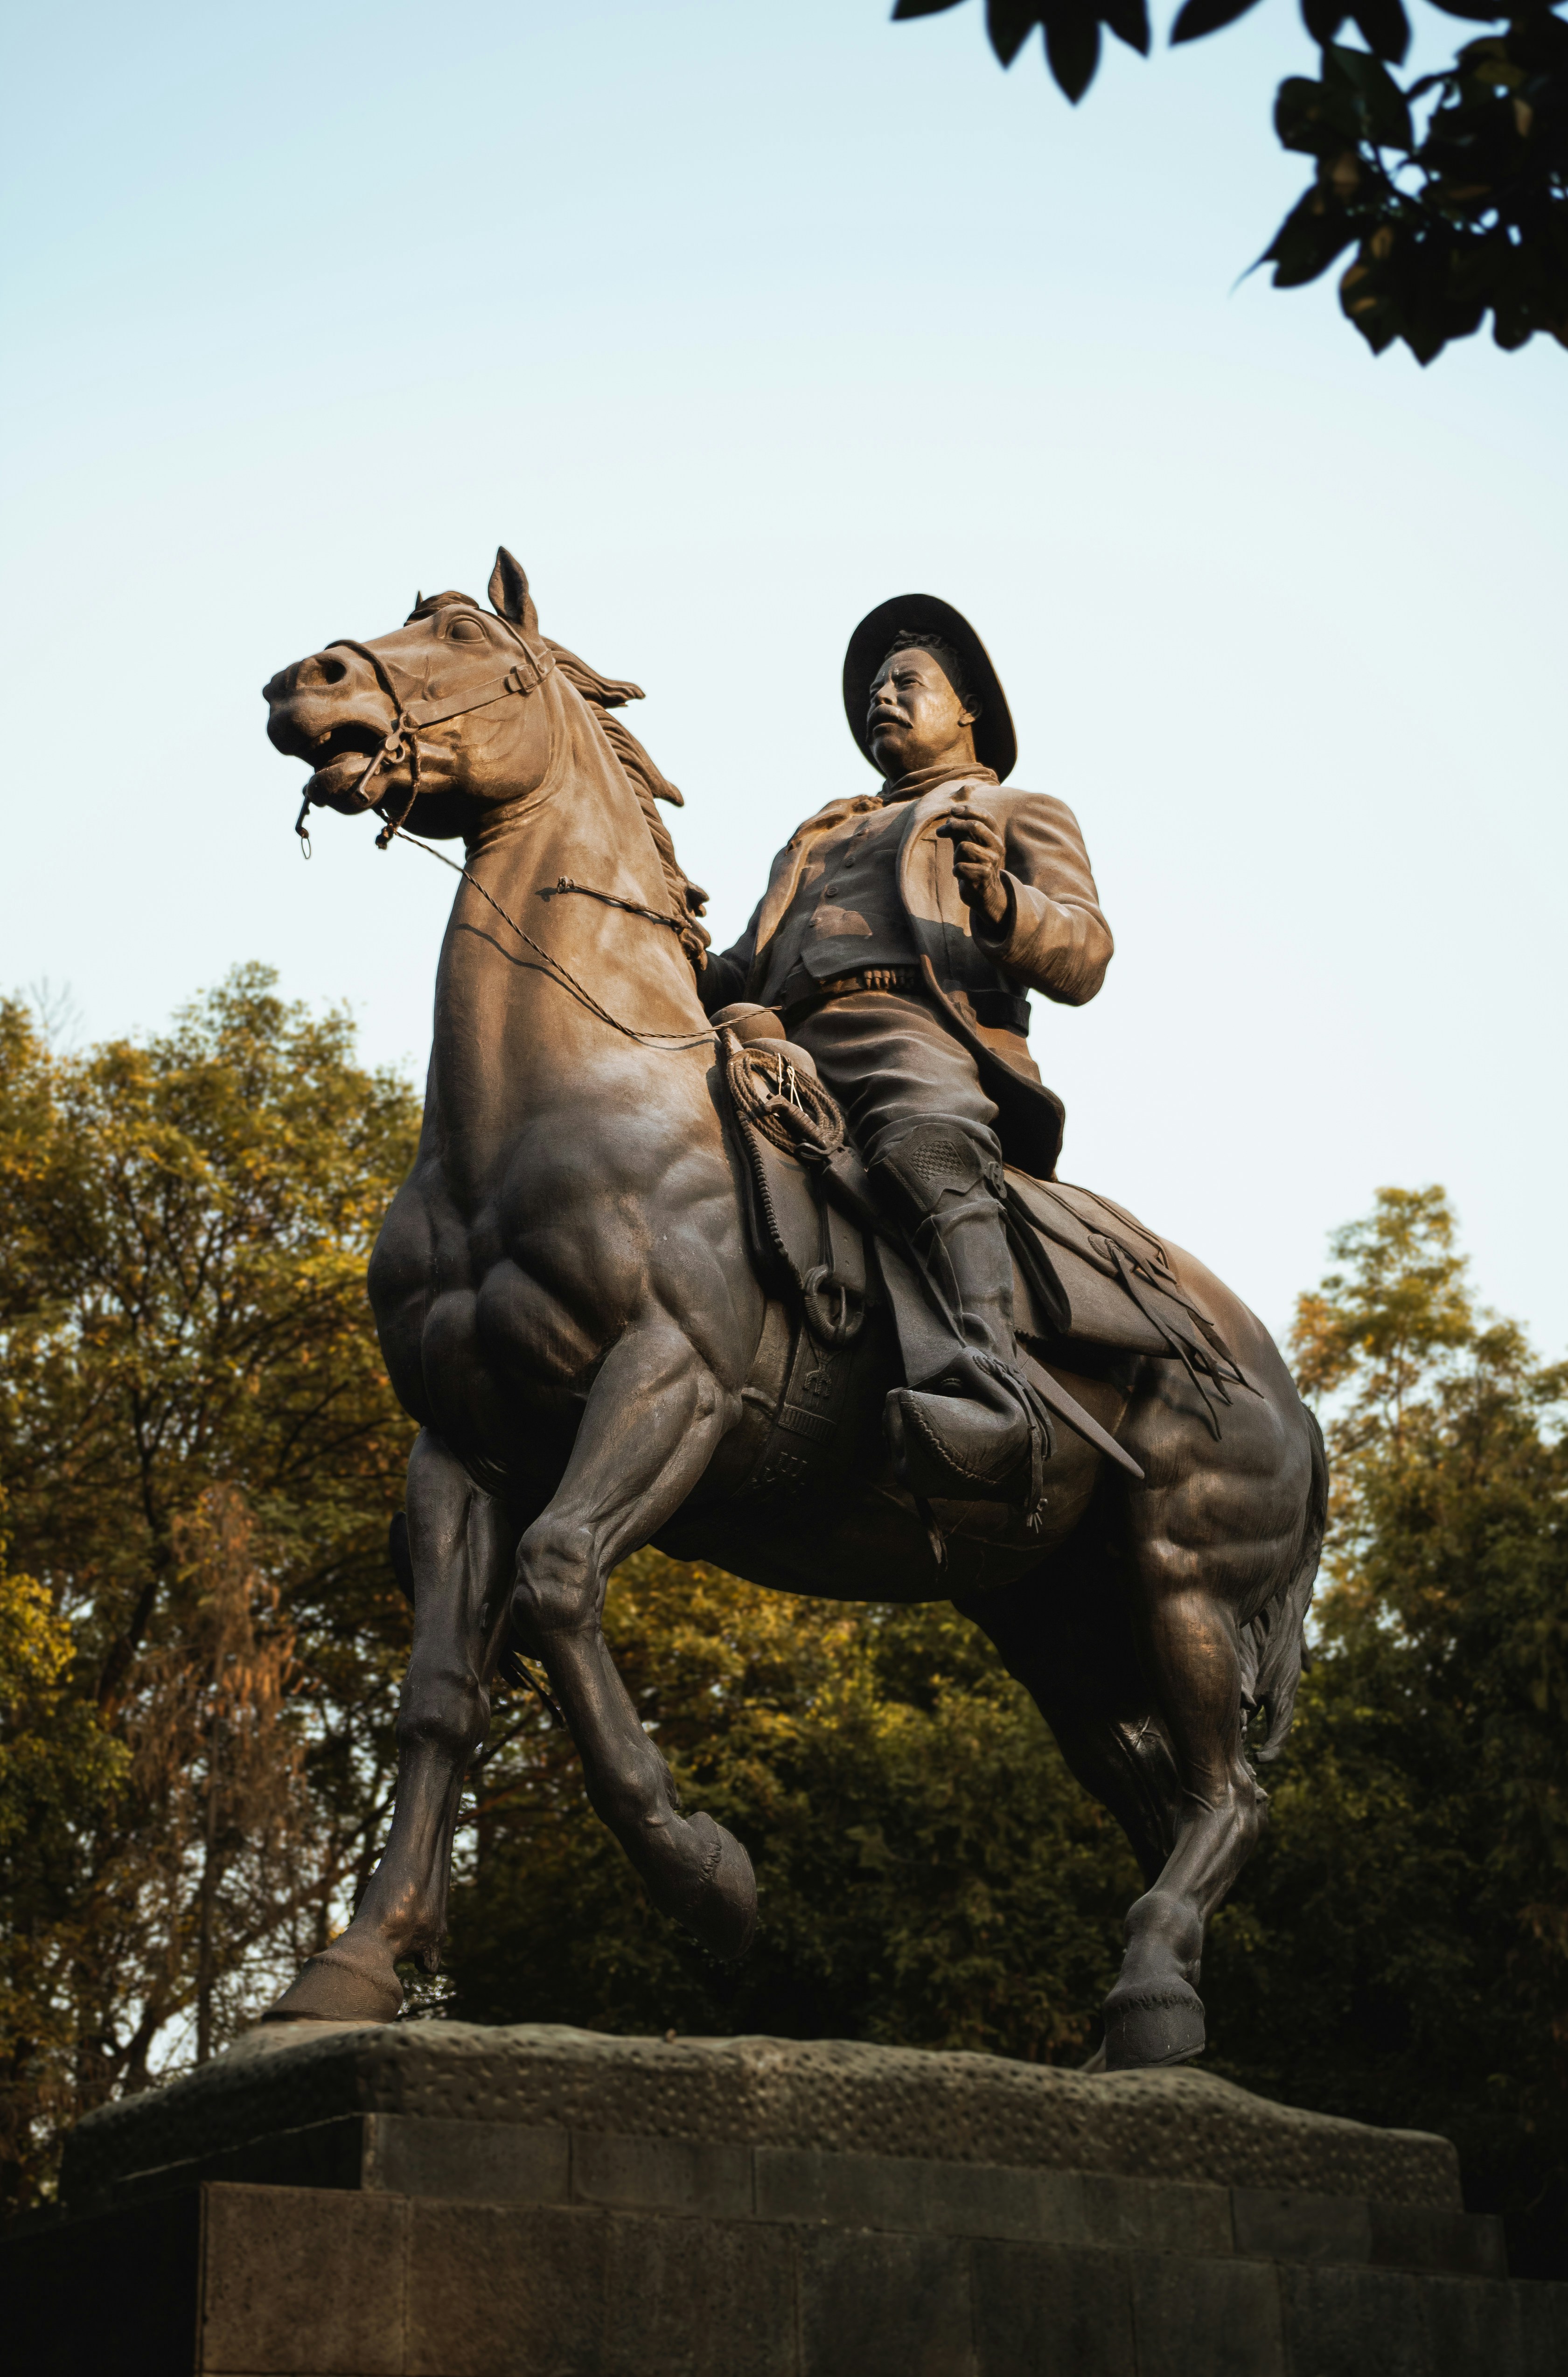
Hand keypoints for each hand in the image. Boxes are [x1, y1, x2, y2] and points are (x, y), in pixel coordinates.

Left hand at [938, 806, 1009, 929]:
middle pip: (975, 826)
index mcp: (994, 837)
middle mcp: (997, 846)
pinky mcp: (984, 876)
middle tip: (940, 831)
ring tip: (960, 864)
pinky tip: (962, 876)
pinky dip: (956, 870)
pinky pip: (960, 866)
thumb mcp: (968, 846)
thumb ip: (960, 832)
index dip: (968, 811)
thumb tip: (949, 818)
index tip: (952, 811)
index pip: (985, 816)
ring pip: (964, 846)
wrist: (984, 895)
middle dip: (954, 826)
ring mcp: (992, 861)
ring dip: (955, 855)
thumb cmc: (973, 866)